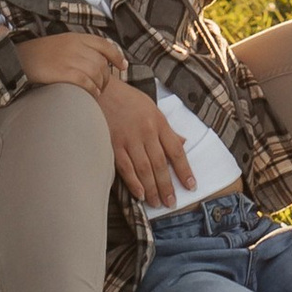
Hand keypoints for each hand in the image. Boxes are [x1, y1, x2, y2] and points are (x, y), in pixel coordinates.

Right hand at [15, 32, 128, 94]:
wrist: (19, 59)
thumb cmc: (40, 54)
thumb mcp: (62, 44)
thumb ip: (80, 49)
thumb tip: (99, 63)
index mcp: (77, 37)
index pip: (104, 44)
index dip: (116, 56)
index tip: (122, 66)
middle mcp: (76, 46)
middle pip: (102, 63)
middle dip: (106, 78)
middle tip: (101, 87)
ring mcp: (70, 59)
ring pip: (96, 74)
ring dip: (99, 86)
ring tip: (95, 93)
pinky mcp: (64, 73)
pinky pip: (86, 83)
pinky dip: (91, 90)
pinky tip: (90, 95)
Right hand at [97, 78, 195, 207]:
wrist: (100, 89)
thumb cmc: (128, 99)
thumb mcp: (152, 108)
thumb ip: (167, 129)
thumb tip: (183, 143)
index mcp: (159, 122)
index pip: (176, 150)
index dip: (184, 170)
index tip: (190, 185)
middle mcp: (146, 131)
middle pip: (160, 163)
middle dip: (167, 185)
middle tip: (171, 202)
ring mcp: (129, 138)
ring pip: (144, 169)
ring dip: (152, 188)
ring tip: (157, 203)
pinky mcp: (112, 144)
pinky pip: (125, 167)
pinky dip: (133, 182)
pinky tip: (139, 194)